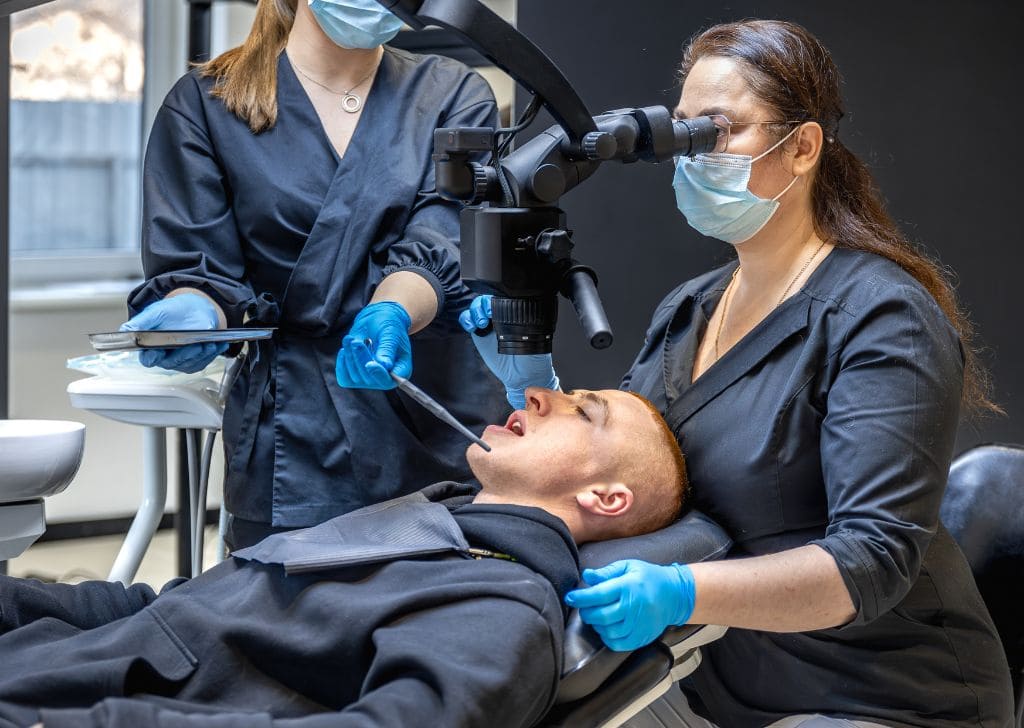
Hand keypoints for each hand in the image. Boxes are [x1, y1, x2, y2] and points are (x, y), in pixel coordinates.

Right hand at [120, 293, 225, 372]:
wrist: (193, 308)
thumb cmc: (172, 311)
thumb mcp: (155, 312)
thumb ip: (140, 323)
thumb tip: (124, 331)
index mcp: (150, 347)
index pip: (148, 359)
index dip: (153, 357)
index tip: (159, 352)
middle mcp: (165, 357)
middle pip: (172, 363)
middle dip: (185, 354)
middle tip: (195, 345)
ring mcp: (181, 360)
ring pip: (190, 363)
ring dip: (201, 354)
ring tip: (209, 343)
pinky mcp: (196, 360)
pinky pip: (204, 361)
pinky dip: (212, 353)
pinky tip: (218, 344)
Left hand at [336, 301, 412, 389]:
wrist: (377, 319)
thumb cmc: (389, 325)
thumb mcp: (391, 334)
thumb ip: (388, 350)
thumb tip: (384, 365)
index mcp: (400, 370)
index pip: (389, 380)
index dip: (378, 374)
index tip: (369, 364)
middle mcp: (385, 378)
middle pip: (369, 379)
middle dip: (360, 359)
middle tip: (356, 342)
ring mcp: (370, 378)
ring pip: (355, 377)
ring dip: (350, 357)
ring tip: (351, 339)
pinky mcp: (356, 374)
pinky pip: (345, 378)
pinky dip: (342, 364)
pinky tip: (344, 349)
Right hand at [458, 295, 558, 409]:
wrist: (523, 375)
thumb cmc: (534, 356)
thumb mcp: (536, 337)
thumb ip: (529, 324)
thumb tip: (524, 310)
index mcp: (515, 314)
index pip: (502, 297)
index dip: (496, 298)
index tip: (496, 306)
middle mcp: (500, 316)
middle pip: (486, 300)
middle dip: (483, 304)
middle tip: (488, 316)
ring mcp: (488, 325)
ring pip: (475, 308)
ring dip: (474, 311)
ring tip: (481, 323)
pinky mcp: (478, 335)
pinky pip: (468, 321)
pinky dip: (466, 320)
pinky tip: (472, 327)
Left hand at [564, 559, 695, 651]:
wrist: (674, 595)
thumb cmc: (649, 578)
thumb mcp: (628, 567)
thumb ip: (606, 572)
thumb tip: (586, 576)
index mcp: (628, 587)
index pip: (598, 595)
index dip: (580, 597)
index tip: (570, 597)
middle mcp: (633, 608)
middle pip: (600, 615)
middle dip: (586, 612)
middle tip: (583, 606)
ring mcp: (638, 625)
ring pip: (607, 631)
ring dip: (596, 624)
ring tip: (596, 615)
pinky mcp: (641, 637)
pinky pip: (617, 643)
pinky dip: (607, 637)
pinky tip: (606, 627)